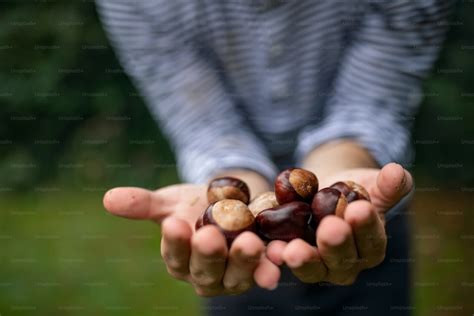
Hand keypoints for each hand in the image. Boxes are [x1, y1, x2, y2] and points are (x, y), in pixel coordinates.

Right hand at [102, 182, 279, 295]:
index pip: (174, 255)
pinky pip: (267, 268)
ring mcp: (234, 275)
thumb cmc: (194, 205)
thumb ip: (144, 203)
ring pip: (237, 274)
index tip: (174, 223)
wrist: (230, 203)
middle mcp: (205, 275)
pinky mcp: (260, 269)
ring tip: (249, 242)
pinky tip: (279, 254)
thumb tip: (108, 198)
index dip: (174, 242)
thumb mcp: (170, 201)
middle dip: (209, 254)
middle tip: (210, 236)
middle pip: (206, 270)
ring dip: (245, 261)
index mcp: (179, 260)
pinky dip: (273, 264)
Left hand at [266, 163, 412, 284]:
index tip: (359, 208)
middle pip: (342, 260)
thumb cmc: (355, 191)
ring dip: (303, 259)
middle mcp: (346, 264)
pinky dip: (278, 256)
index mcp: (371, 247)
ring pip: (313, 268)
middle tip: (329, 228)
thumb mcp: (372, 184)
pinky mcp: (293, 258)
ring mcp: (318, 265)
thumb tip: (397, 171)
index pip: (372, 240)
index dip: (366, 226)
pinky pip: (286, 260)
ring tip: (293, 250)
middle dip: (335, 244)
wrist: (325, 192)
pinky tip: (271, 248)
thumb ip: (389, 184)